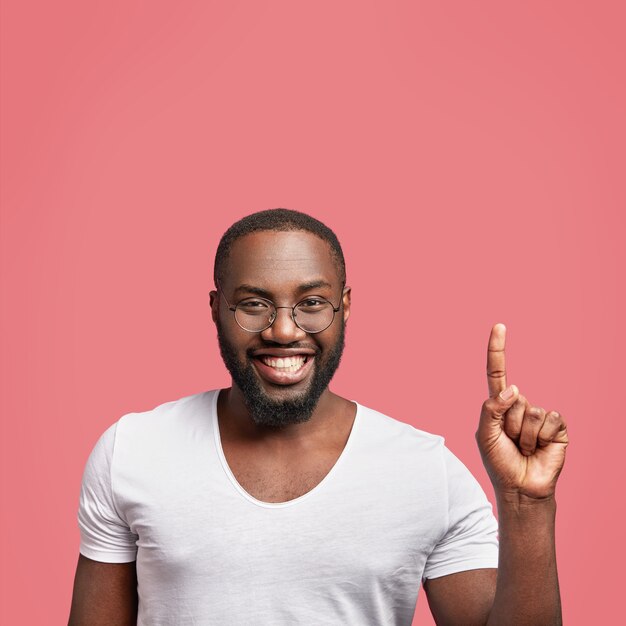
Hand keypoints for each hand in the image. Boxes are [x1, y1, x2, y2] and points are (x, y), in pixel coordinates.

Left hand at [476, 323, 568, 499]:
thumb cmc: (499, 461)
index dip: (498, 349)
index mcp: (500, 405)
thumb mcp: (485, 435)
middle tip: (511, 442)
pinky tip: (540, 449)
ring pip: (531, 409)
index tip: (499, 326)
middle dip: (510, 424)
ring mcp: (540, 416)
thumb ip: (492, 409)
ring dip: (524, 434)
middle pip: (514, 398)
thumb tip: (514, 388)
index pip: (497, 372)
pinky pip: (550, 418)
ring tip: (524, 448)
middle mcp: (520, 406)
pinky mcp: (557, 427)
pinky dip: (542, 437)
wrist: (520, 488)